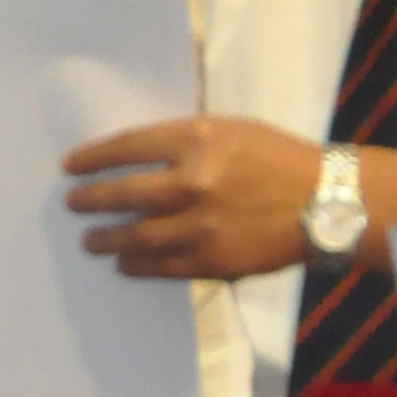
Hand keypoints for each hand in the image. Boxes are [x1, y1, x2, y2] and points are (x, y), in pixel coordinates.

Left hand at [65, 117, 319, 279]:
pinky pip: (161, 266)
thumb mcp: (233, 130)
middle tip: (73, 204)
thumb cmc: (281, 159)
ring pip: (135, 237)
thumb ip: (187, 141)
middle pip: (122, 194)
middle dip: (90, 200)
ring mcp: (200, 225)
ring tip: (90, 241)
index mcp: (197, 139)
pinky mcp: (212, 260)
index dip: (93, 158)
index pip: (127, 147)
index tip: (70, 166)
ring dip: (106, 240)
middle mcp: (192, 182)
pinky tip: (125, 264)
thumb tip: (139, 156)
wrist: (327, 202)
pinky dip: (137, 266)